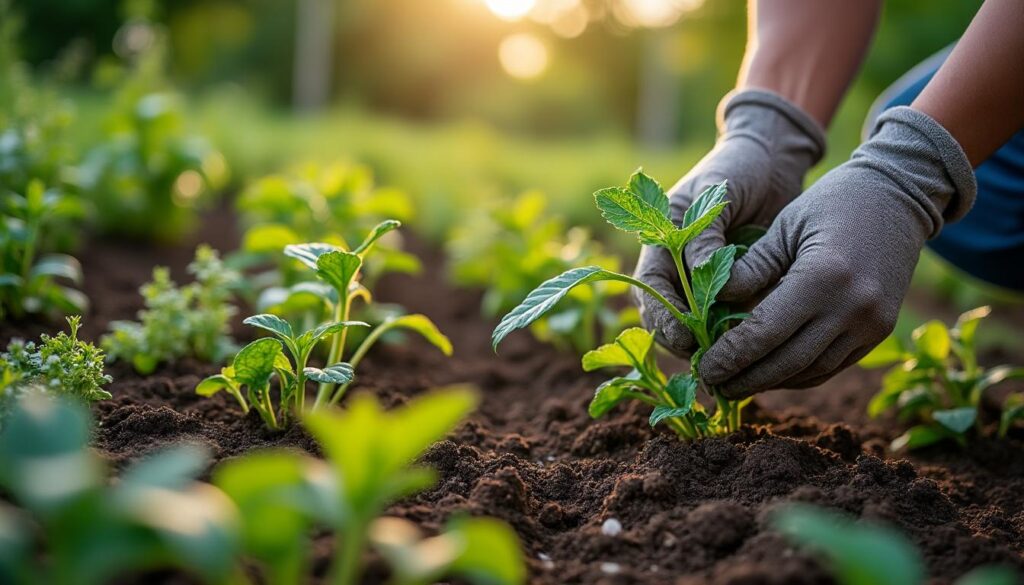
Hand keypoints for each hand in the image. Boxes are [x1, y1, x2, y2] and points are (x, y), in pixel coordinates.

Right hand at [634, 89, 824, 354]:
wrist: (774, 158)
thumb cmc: (737, 167)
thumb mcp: (716, 192)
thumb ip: (706, 232)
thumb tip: (701, 275)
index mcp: (662, 242)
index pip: (651, 289)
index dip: (663, 317)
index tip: (684, 337)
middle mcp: (680, 266)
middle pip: (669, 315)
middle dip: (684, 341)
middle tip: (708, 360)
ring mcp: (708, 278)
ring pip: (699, 323)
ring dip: (711, 344)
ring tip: (730, 361)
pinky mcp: (738, 285)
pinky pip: (732, 317)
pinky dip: (738, 335)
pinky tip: (754, 348)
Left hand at [700, 107, 976, 396]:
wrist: (900, 196)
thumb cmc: (832, 202)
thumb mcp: (784, 225)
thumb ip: (751, 267)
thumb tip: (709, 304)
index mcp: (823, 277)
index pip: (764, 332)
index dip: (731, 356)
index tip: (704, 368)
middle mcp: (852, 308)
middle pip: (787, 362)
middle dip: (746, 379)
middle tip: (713, 385)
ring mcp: (871, 324)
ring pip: (811, 372)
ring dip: (771, 382)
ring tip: (737, 383)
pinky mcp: (880, 331)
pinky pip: (833, 366)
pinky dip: (799, 375)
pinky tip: (772, 373)